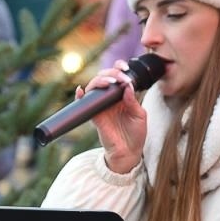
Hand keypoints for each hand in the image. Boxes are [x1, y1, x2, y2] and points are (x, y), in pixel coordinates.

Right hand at [80, 60, 147, 174]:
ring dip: (100, 81)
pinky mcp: (94, 116)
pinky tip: (80, 91)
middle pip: (104, 77)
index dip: (119, 68)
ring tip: (110, 84)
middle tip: (120, 78)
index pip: (118, 76)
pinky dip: (80, 96)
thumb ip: (133, 101)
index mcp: (123, 95)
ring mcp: (101, 106)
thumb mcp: (139, 115)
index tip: (124, 67)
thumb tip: (127, 86)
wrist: (128, 152)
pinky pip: (85, 103)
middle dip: (111, 73)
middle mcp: (110, 98)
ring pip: (94, 87)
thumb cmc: (136, 134)